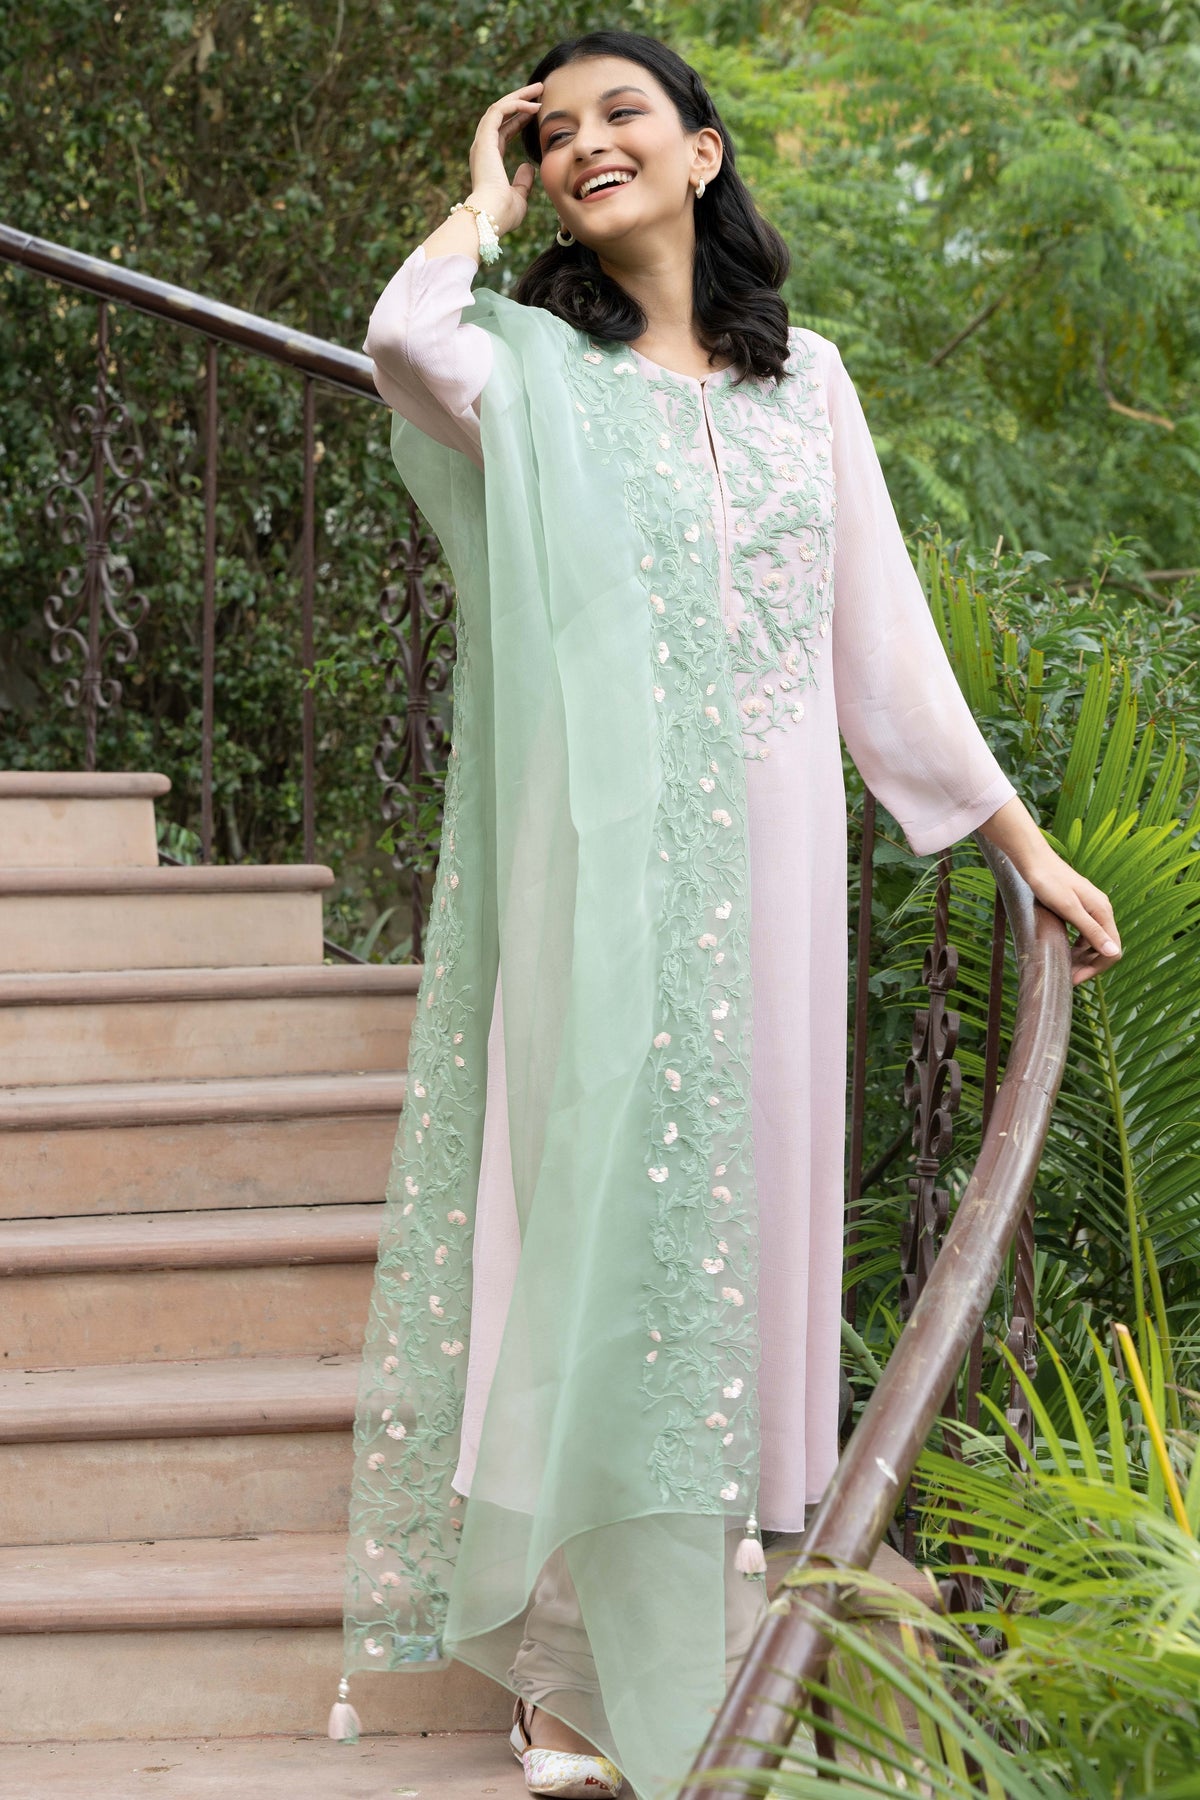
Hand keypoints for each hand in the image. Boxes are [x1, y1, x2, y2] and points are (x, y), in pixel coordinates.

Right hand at [466, 81, 542, 235]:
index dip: (520, 119)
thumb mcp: (519, 196)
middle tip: (539, 89)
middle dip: (520, 99)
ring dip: (519, 96)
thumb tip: (528, 167)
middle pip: (501, 114)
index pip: (504, 131)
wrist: (491, 216)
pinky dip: (515, 105)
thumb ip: (522, 181)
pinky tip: (533, 105)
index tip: (537, 111)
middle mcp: (482, 147)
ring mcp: (482, 142)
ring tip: (539, 88)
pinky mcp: (484, 139)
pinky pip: (499, 111)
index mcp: (489, 160)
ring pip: (499, 108)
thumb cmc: (503, 214)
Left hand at [1021, 845, 1122, 985]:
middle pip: (1104, 947)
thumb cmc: (1049, 883)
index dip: (1096, 969)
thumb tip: (1113, 952)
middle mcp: (1101, 910)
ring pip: (1094, 941)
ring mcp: (1091, 908)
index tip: (1075, 979)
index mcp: (1102, 912)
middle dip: (1089, 966)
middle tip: (1068, 977)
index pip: (1112, 950)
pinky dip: (1077, 946)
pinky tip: (1066, 950)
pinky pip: (1085, 932)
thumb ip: (1091, 931)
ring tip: (1065, 967)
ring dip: (1083, 957)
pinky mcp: (1080, 906)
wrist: (1034, 861)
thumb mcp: (1069, 909)